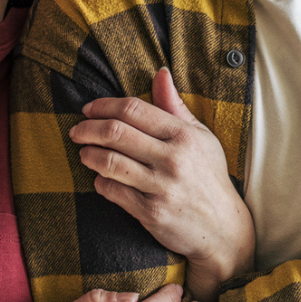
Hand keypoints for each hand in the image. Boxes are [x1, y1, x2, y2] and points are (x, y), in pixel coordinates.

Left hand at [70, 69, 256, 301]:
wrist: (224, 228)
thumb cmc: (208, 176)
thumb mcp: (201, 137)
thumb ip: (175, 106)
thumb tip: (160, 73)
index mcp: (184, 135)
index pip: (133, 110)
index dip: (104, 105)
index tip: (89, 109)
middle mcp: (173, 159)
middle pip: (116, 133)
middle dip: (88, 128)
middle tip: (76, 130)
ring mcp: (161, 187)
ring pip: (110, 162)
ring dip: (89, 155)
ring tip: (84, 152)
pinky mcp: (151, 213)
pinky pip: (113, 191)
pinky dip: (100, 182)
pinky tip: (100, 178)